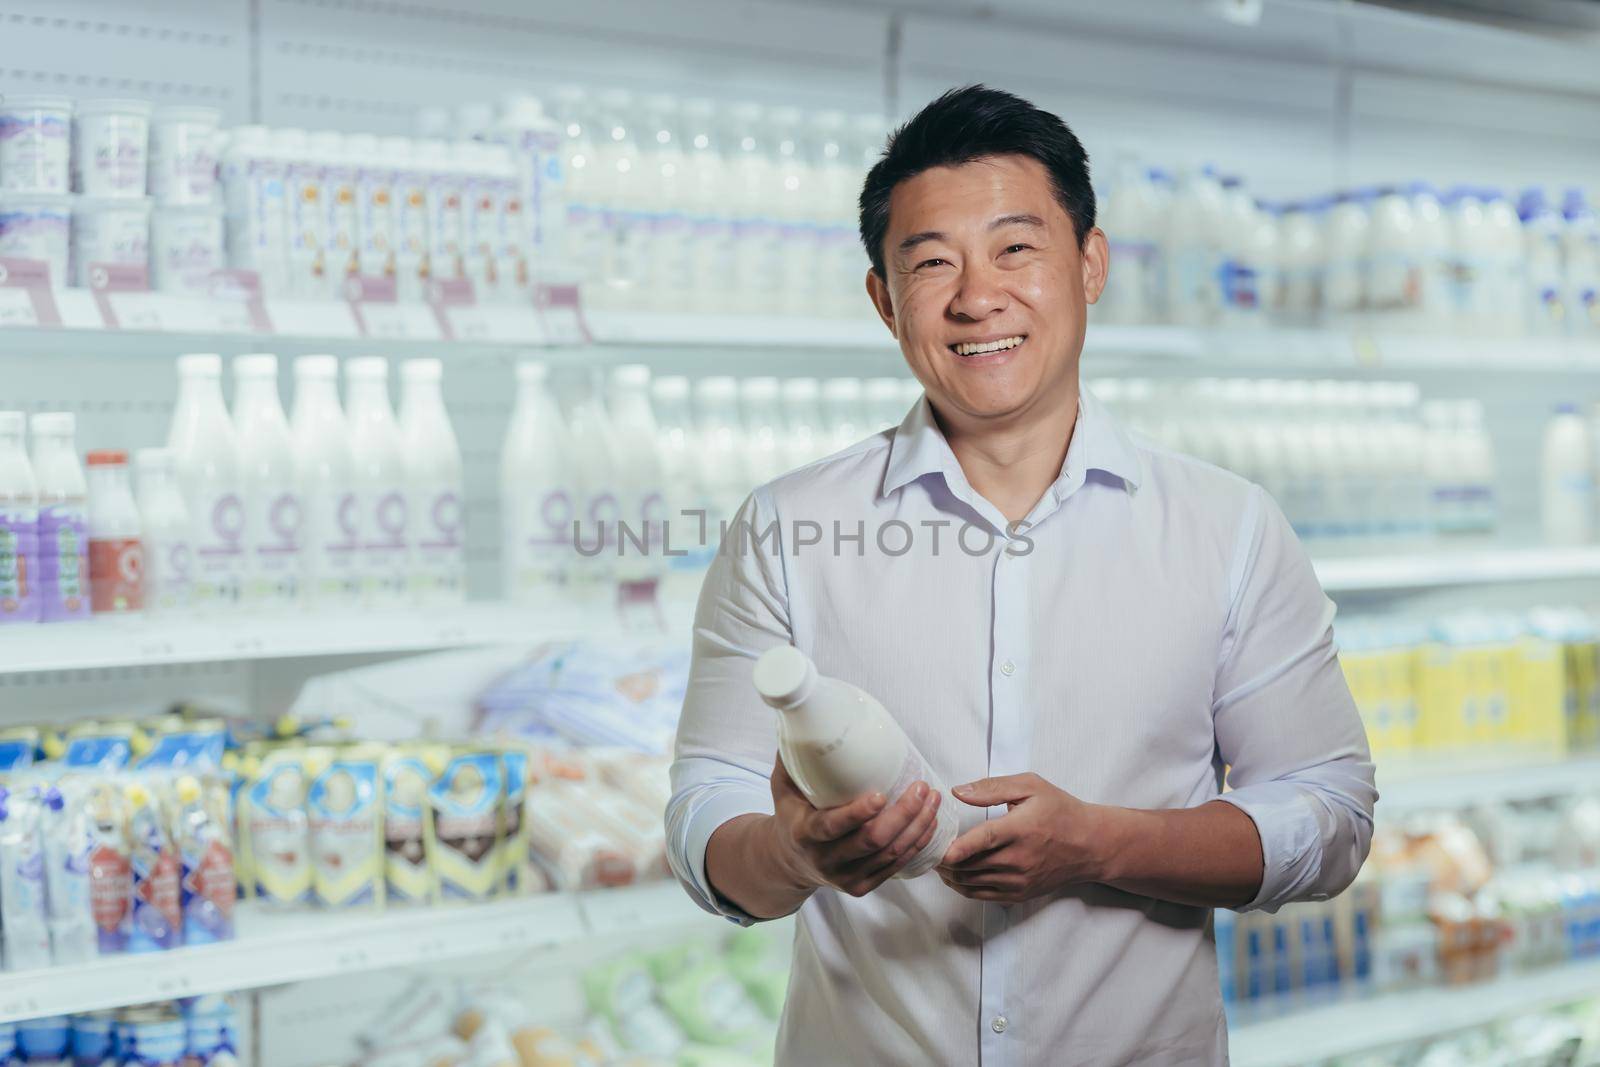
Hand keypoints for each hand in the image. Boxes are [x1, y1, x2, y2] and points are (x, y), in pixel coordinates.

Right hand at [769, 754, 942, 898]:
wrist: (788, 860)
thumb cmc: (791, 813)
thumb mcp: (782, 787)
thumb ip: (794, 759)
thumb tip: (806, 719)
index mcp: (804, 834)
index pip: (833, 826)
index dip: (859, 813)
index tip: (882, 794)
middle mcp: (825, 860)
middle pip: (873, 840)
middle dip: (904, 814)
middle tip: (921, 787)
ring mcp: (845, 878)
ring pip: (891, 854)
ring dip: (918, 826)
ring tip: (933, 798)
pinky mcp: (861, 887)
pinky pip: (896, 866)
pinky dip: (918, 843)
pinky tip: (930, 822)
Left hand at [937, 772, 1110, 904]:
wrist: (1090, 844)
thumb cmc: (1060, 810)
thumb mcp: (1031, 787)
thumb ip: (992, 788)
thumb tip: (958, 791)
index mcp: (1021, 829)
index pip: (985, 840)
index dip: (961, 847)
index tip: (941, 850)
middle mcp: (1019, 859)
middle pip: (972, 864)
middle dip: (944, 859)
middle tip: (926, 847)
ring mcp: (1019, 880)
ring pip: (973, 882)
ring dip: (950, 874)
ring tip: (935, 860)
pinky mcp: (1019, 893)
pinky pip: (982, 895)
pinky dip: (963, 886)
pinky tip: (954, 875)